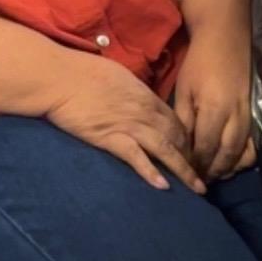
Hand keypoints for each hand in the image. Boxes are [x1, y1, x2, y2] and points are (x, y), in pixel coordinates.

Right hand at [47, 55, 205, 193]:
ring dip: (184, 170)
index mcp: (146, 96)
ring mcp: (129, 126)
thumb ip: (134, 90)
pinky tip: (164, 187)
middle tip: (202, 176)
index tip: (194, 154)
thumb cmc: (83, 71)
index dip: (188, 140)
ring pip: (165, 150)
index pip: (176, 121)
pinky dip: (151, 172)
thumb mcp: (118, 75)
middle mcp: (144, 112)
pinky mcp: (110, 138)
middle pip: (178, 137)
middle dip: (193, 158)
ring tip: (197, 189)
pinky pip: (136, 157)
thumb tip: (140, 99)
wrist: (59, 78)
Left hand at [173, 26, 253, 181]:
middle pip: (226, 156)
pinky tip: (231, 160)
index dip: (195, 164)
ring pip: (244, 154)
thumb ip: (183, 120)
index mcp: (214, 110)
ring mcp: (249, 116)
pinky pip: (253, 144)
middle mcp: (236, 117)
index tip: (185, 173)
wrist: (225, 39)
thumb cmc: (199, 64)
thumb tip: (180, 147)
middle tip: (199, 180)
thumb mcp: (184, 90)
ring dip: (229, 168)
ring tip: (214, 174)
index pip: (205, 148)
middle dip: (212, 171)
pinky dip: (244, 157)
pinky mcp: (256, 113)